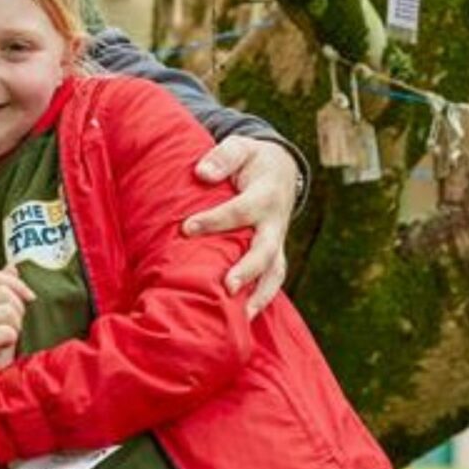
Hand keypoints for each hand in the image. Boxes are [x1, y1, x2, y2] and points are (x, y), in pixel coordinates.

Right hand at [0, 265, 34, 370]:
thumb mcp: (3, 309)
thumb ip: (5, 287)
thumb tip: (12, 266)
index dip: (16, 283)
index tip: (30, 297)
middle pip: (3, 292)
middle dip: (18, 308)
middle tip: (14, 324)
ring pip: (7, 311)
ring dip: (16, 325)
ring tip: (9, 336)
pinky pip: (6, 331)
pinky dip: (12, 339)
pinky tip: (4, 346)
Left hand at [183, 136, 298, 317]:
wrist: (281, 170)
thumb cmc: (251, 160)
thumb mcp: (240, 147)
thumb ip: (223, 157)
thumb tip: (203, 174)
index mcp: (266, 195)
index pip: (240, 210)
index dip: (214, 220)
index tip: (186, 228)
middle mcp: (275, 224)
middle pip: (265, 250)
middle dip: (248, 269)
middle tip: (228, 285)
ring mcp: (277, 243)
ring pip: (274, 273)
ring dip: (259, 295)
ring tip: (241, 317)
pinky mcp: (274, 257)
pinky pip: (272, 282)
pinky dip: (261, 301)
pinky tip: (243, 321)